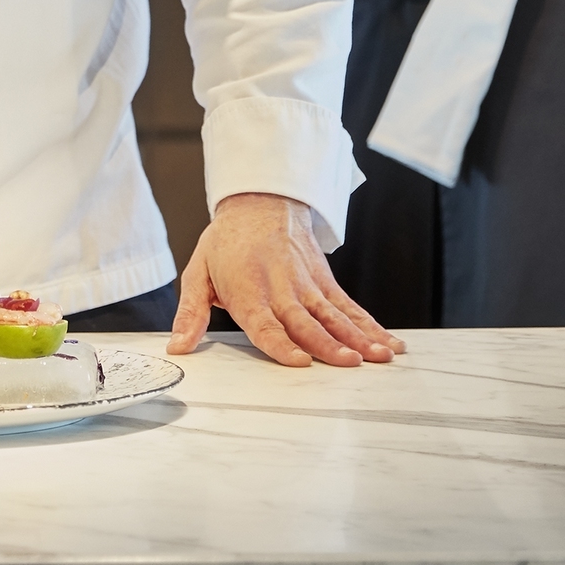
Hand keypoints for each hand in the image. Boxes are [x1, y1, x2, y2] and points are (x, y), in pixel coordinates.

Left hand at [171, 192, 402, 367]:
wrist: (261, 202)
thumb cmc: (227, 243)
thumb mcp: (198, 273)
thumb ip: (190, 313)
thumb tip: (178, 348)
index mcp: (249, 292)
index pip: (266, 325)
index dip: (282, 345)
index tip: (299, 362)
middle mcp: (282, 290)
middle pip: (307, 322)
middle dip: (330, 344)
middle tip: (351, 363)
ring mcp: (308, 285)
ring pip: (335, 315)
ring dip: (359, 336)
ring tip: (380, 356)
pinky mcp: (325, 282)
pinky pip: (349, 306)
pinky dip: (370, 325)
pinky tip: (387, 342)